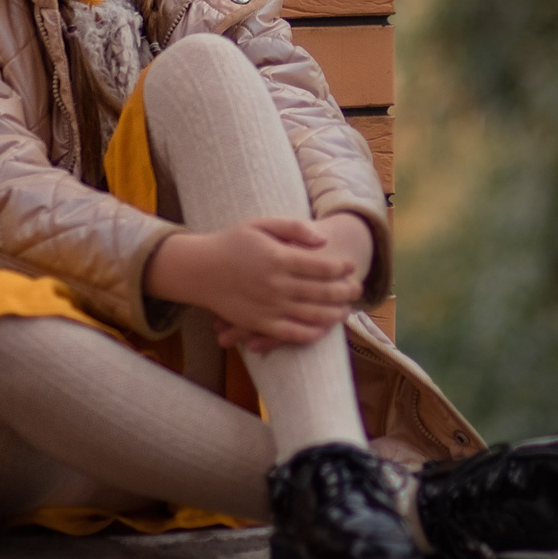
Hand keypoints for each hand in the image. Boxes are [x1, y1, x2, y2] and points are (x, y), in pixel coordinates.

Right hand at [208, 213, 375, 353]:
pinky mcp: (259, 323)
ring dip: (334, 314)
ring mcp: (269, 306)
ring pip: (312, 315)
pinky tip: (323, 330)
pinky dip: (311, 334)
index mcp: (279, 258)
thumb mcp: (261, 224)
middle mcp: (277, 284)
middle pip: (322, 292)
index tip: (351, 266)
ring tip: (347, 311)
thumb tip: (323, 240)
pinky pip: (291, 333)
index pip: (322, 266)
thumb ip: (294, 228)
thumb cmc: (232, 242)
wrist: (199, 269)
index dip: (341, 267)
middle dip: (345, 291)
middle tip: (358, 289)